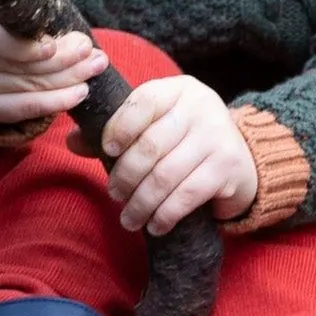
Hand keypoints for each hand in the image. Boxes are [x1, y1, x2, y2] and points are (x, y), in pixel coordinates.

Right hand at [0, 0, 107, 126]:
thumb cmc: (16, 3)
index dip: (23, 46)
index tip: (54, 44)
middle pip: (13, 65)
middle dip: (60, 61)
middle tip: (92, 53)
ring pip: (22, 87)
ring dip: (65, 81)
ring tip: (94, 68)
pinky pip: (20, 110)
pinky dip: (52, 104)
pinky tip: (78, 94)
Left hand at [98, 76, 257, 235]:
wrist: (243, 160)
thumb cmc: (186, 141)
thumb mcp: (156, 126)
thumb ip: (116, 131)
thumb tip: (72, 141)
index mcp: (179, 90)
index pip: (142, 102)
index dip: (118, 129)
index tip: (107, 152)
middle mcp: (202, 107)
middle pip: (150, 145)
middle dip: (126, 176)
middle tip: (115, 194)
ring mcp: (218, 137)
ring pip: (165, 175)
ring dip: (141, 202)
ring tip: (129, 217)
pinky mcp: (228, 167)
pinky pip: (186, 195)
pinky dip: (165, 214)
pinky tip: (155, 225)